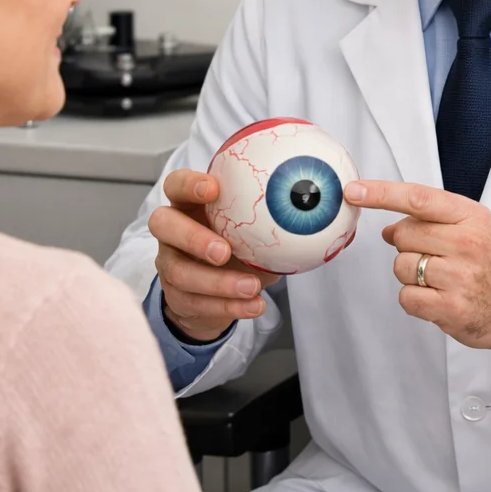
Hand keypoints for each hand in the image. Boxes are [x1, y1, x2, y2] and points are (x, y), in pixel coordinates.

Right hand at [150, 169, 280, 342]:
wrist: (219, 292)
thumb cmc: (241, 247)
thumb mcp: (255, 227)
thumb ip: (277, 213)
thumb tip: (327, 202)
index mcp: (190, 204)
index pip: (177, 184)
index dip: (189, 184)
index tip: (213, 189)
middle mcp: (173, 231)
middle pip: (163, 224)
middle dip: (193, 237)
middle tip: (223, 251)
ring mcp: (170, 263)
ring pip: (180, 272)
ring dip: (218, 282)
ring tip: (251, 287)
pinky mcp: (176, 296)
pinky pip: (197, 303)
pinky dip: (228, 306)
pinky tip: (253, 306)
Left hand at [345, 180, 490, 359]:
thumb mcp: (475, 227)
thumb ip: (433, 221)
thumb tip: (388, 229)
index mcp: (471, 217)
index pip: (418, 199)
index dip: (381, 193)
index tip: (354, 190)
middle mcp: (467, 243)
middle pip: (403, 235)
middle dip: (408, 247)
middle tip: (435, 257)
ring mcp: (459, 277)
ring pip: (401, 267)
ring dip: (411, 275)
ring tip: (440, 280)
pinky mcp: (451, 309)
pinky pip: (406, 298)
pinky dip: (415, 300)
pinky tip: (438, 298)